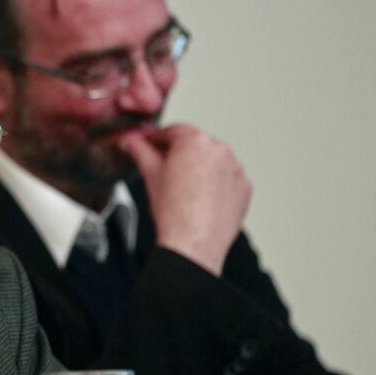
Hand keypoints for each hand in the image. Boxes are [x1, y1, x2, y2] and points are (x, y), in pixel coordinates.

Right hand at [118, 124, 250, 275]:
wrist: (193, 243)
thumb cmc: (173, 211)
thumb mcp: (149, 175)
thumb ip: (139, 151)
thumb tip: (130, 141)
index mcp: (195, 141)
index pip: (174, 131)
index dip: (158, 139)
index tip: (150, 146)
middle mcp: (220, 150)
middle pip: (195, 145)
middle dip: (180, 154)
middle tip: (165, 170)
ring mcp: (236, 168)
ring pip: (213, 161)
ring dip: (200, 168)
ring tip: (184, 189)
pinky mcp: (245, 187)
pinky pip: (228, 179)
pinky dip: (216, 185)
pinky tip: (201, 199)